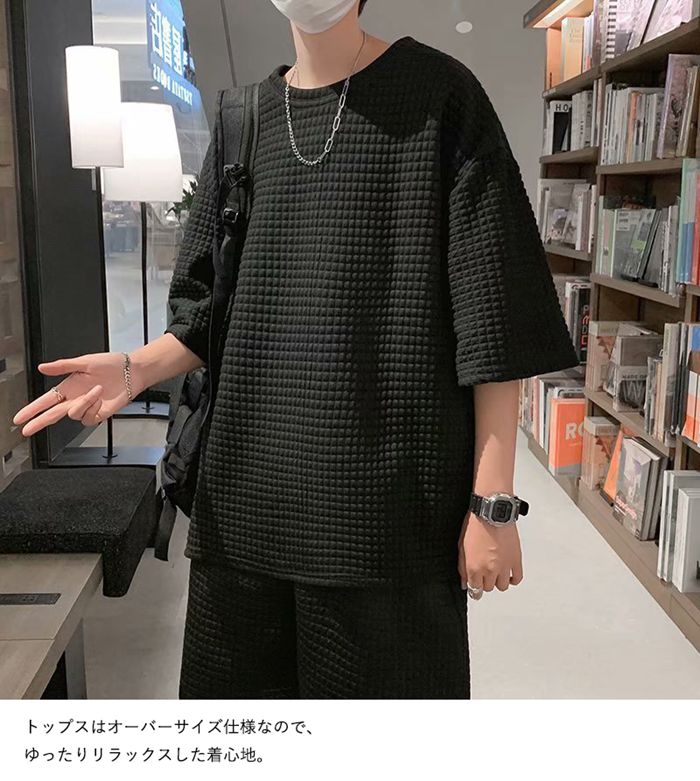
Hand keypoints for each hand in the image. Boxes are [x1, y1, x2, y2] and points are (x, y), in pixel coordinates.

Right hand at [12, 352, 136, 436]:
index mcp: (69, 387)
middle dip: (38, 422)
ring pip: (73, 415)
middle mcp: (76, 399)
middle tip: (27, 429)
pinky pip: (88, 418)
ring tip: (98, 389)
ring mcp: (87, 407)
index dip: (32, 409)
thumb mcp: (85, 361)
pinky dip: (94, 407)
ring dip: (84, 402)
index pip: (45, 401)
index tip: (20, 417)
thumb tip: (42, 367)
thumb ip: (62, 366)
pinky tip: (101, 398)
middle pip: (52, 414)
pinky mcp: (99, 414)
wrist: (132, 371)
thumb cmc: (111, 364)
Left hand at [458, 513, 522, 593]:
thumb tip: (465, 582)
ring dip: (498, 580)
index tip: (475, 588)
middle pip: (488, 588)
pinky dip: (512, 578)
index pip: (475, 590)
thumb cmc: (476, 525)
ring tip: (495, 570)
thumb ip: (462, 567)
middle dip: (485, 581)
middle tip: (483, 572)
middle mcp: (489, 570)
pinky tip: (507, 573)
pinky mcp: (516, 560)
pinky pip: (517, 578)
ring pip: (502, 586)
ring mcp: (504, 566)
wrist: (492, 513)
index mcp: (474, 567)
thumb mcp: (462, 547)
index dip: (474, 589)